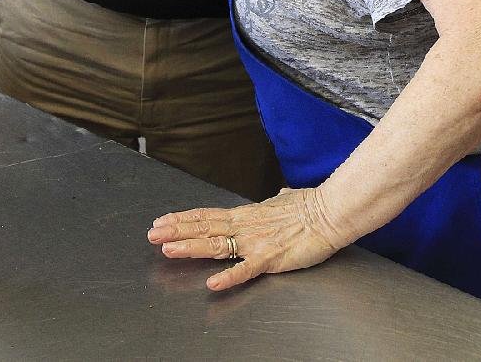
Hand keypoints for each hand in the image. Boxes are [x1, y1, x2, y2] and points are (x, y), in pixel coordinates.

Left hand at [146, 187, 343, 291]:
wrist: (329, 212)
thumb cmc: (311, 206)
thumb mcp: (287, 199)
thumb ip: (278, 201)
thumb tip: (280, 196)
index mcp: (247, 215)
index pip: (208, 216)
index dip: (183, 219)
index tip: (163, 220)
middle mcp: (245, 226)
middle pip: (204, 228)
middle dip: (176, 230)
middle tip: (151, 233)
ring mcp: (255, 242)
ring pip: (216, 245)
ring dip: (190, 247)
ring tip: (168, 249)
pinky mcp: (270, 258)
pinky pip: (245, 270)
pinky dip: (228, 277)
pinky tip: (212, 283)